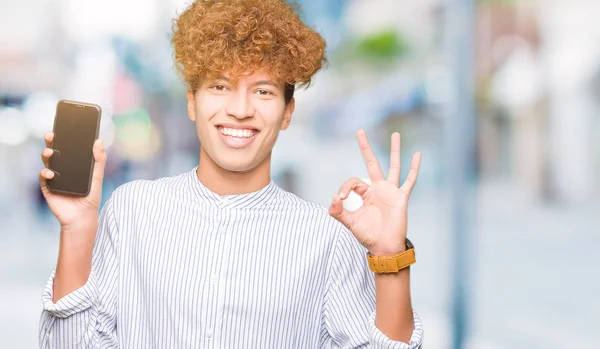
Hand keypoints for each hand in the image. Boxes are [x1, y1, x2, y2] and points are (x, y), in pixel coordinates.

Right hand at [39, 131, 106, 229]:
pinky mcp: (48, 187)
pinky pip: (43, 176)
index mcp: (74, 164)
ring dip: (46, 154)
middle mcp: (62, 168)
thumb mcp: (97, 177)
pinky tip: (51, 173)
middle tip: (52, 134)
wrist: (82, 217)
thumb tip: (99, 141)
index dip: (65, 137)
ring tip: (51, 152)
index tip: (65, 127)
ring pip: (47, 161)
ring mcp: (54, 177)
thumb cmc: (91, 197)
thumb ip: (99, 160)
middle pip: (55, 151)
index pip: (68, 147)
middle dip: (51, 141)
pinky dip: (45, 173)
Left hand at [328, 129, 420, 255]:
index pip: (354, 181)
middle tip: (360, 131)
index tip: (341, 198)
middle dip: (366, 148)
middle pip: (372, 163)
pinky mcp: (401, 197)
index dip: (346, 187)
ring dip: (394, 150)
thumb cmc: (368, 235)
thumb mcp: (350, 222)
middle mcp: (378, 189)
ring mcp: (391, 191)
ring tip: (395, 134)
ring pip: (393, 166)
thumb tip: (332, 198)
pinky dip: (414, 168)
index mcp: (366, 194)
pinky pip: (409, 180)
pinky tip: (417, 155)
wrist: (384, 247)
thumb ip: (338, 212)